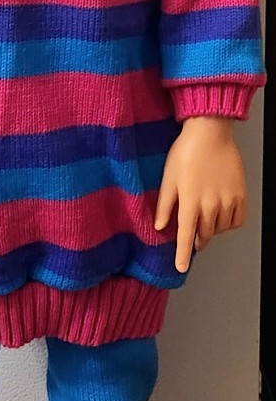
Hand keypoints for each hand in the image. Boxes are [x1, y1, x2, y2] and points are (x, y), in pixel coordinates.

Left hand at [153, 117, 246, 272]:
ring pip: (220, 229)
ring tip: (205, 217)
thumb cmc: (185, 152)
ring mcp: (227, 201)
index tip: (181, 268)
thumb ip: (165, 205)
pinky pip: (237, 220)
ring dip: (211, 230)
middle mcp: (210, 205)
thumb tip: (159, 226)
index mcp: (189, 202)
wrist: (210, 132)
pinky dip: (228, 223)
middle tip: (192, 233)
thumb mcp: (168, 178)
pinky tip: (221, 214)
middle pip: (204, 235)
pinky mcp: (240, 195)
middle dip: (196, 239)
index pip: (185, 236)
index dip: (182, 255)